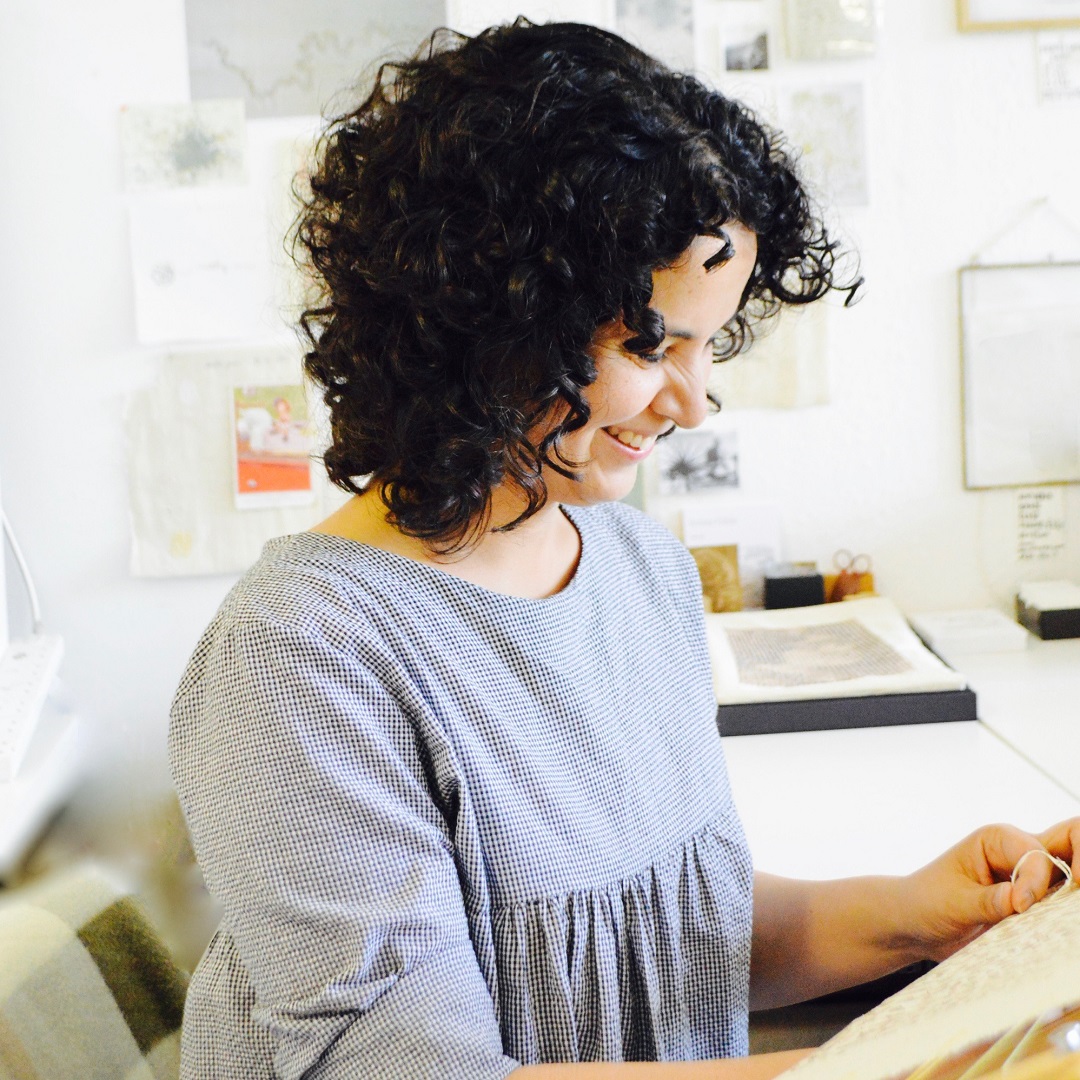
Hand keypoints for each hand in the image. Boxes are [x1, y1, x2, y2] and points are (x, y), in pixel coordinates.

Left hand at [903, 818, 1078, 962]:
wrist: (916, 924)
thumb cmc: (927, 902)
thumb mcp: (953, 902)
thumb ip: (990, 901)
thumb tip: (1024, 902)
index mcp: (997, 839)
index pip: (1037, 853)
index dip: (1035, 881)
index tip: (1020, 907)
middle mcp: (1020, 851)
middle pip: (1072, 838)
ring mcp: (1034, 877)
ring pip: (1074, 869)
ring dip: (1075, 891)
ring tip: (1070, 915)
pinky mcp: (1038, 903)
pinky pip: (1065, 900)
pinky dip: (1069, 910)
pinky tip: (1065, 926)